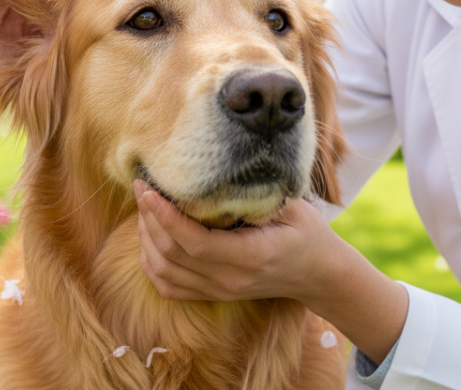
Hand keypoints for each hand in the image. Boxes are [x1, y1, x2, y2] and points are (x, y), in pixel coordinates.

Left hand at [132, 179, 341, 303]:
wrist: (318, 274)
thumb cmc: (307, 232)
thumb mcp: (292, 206)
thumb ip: (257, 193)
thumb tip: (220, 166)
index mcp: (250, 257)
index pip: (195, 243)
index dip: (166, 217)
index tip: (150, 190)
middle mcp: (230, 280)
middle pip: (172, 255)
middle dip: (149, 218)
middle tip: (141, 186)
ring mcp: (219, 291)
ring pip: (164, 272)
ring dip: (146, 238)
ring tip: (144, 207)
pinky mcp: (213, 294)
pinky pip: (168, 287)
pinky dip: (151, 262)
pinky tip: (149, 237)